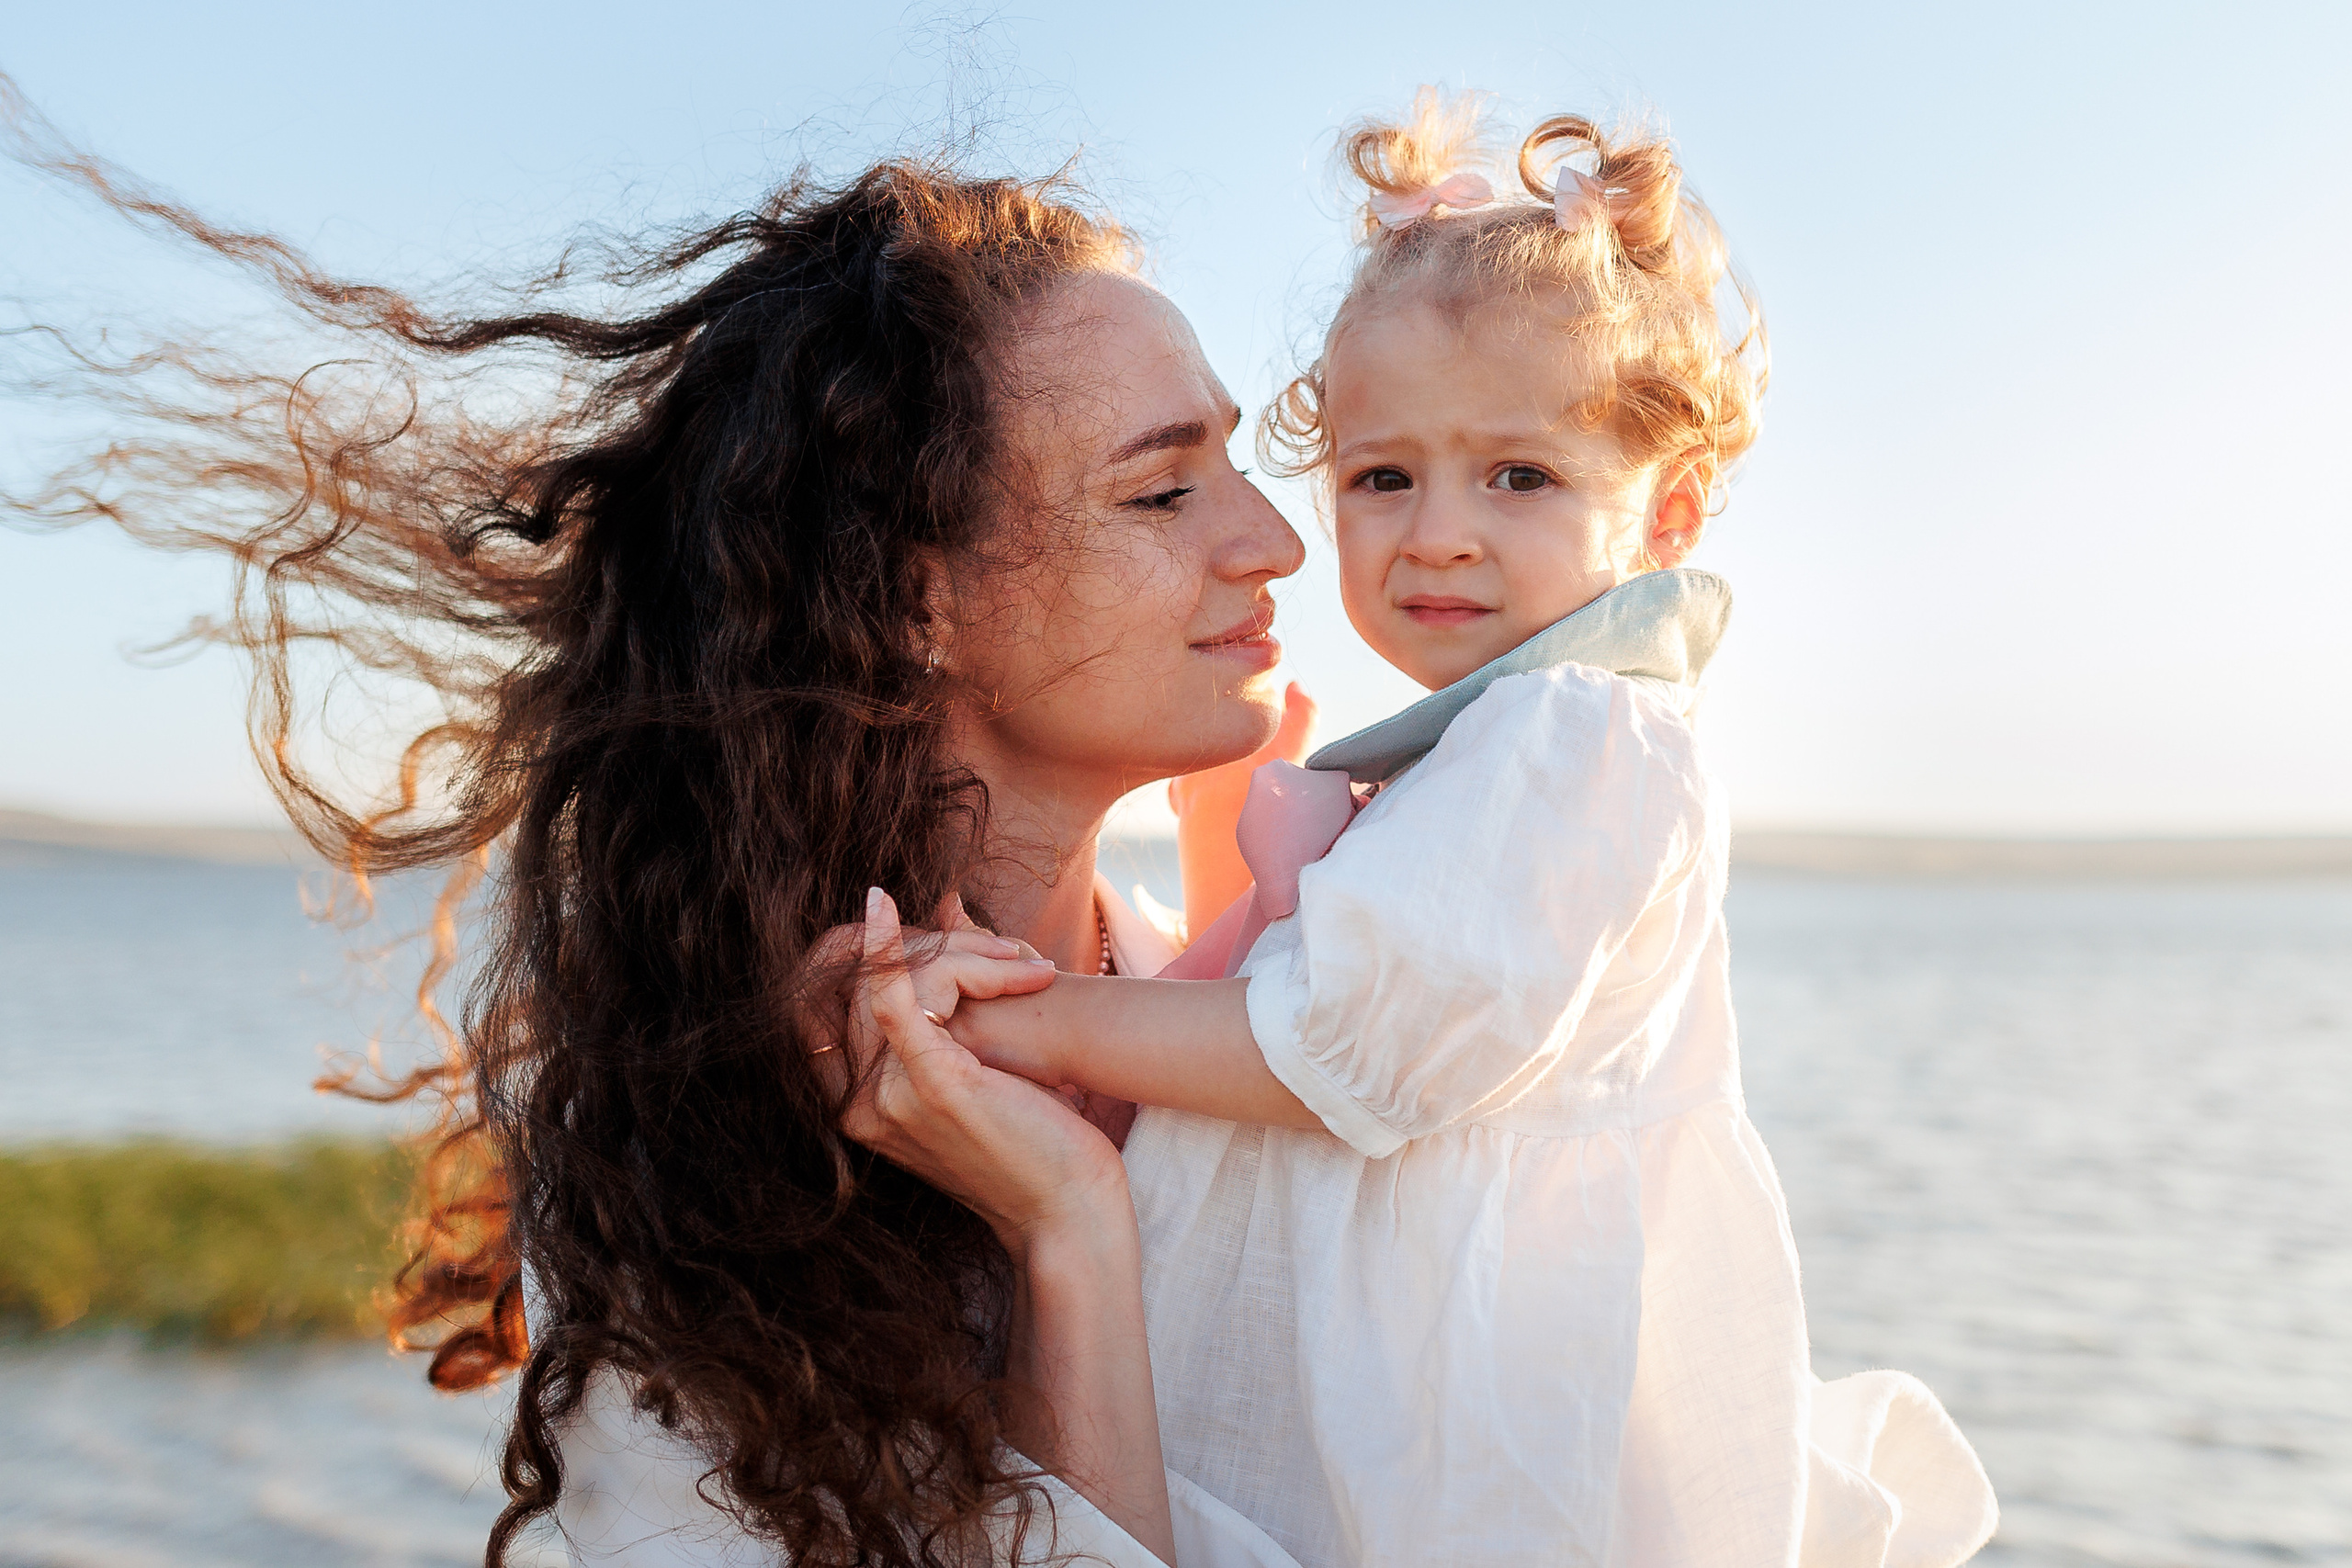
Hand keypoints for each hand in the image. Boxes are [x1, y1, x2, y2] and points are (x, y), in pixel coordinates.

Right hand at [834, 889, 1126, 1251]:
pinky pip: (893, 996)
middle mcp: (859, 1106)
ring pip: (893, 982)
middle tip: (1004, 951)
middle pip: (862, 987)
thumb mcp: (976, 1070)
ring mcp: (887, 1096)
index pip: (828, 1010)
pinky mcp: (930, 1082)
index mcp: (860, 1109)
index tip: (923, 935)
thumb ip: (945, 1010)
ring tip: (1023, 963)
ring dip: (962, 954)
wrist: (1069, 1211)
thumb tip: (948, 909)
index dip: (863, 959)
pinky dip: (888, 947)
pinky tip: (880, 907)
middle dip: (930, 950)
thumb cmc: (1035, 1145)